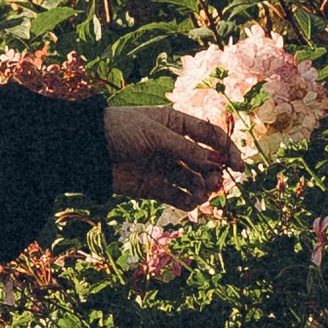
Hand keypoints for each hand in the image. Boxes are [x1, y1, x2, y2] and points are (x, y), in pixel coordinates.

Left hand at [103, 102, 243, 208]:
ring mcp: (164, 167)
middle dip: (214, 173)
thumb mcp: (156, 135)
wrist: (87, 149)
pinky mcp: (153, 187)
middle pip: (205, 161)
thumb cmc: (121, 130)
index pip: (210, 136)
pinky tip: (190, 203)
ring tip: (201, 194)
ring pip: (193, 181)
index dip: (227, 150)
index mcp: (176, 124)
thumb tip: (217, 162)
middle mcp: (174, 146)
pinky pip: (176, 196)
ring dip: (202, 188)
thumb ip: (186, 150)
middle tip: (215, 183)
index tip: (239, 167)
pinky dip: (186, 201)